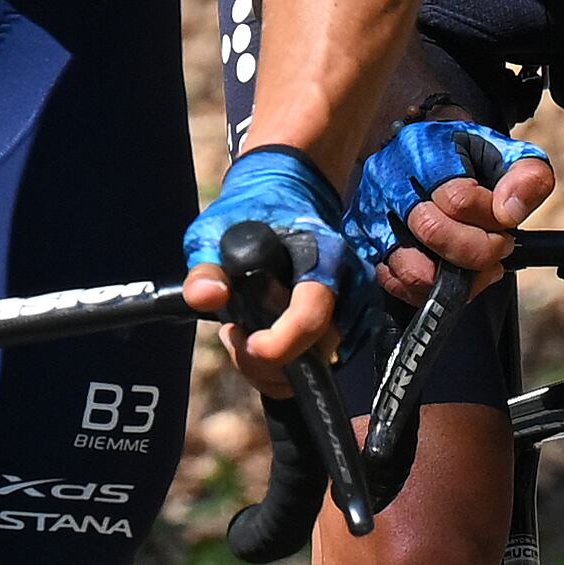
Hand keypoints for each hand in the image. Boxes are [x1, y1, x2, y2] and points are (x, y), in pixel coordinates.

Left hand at [182, 144, 354, 391]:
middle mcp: (351, 285)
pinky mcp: (355, 326)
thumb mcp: (215, 232)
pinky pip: (323, 365)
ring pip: (320, 366)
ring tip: (245, 333)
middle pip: (317, 352)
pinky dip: (289, 366)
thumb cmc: (250, 214)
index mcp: (323, 257)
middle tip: (232, 333)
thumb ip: (206, 267)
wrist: (288, 198)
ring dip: (276, 366)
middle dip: (267, 359)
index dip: (278, 343)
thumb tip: (205, 297)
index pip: (311, 316)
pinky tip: (264, 339)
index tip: (244, 341)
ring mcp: (358, 307)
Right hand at [347, 120, 555, 304]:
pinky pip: (392, 281)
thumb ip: (526, 176)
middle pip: (432, 233)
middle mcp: (388, 181)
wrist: (422, 151)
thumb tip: (509, 212)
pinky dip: (426, 290)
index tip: (506, 222)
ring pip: (410, 268)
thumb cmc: (466, 157)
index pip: (459, 200)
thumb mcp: (506, 154)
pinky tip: (446, 274)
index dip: (492, 220)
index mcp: (424, 153)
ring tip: (474, 268)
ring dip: (454, 278)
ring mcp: (371, 214)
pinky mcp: (364, 242)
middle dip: (477, 251)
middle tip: (497, 247)